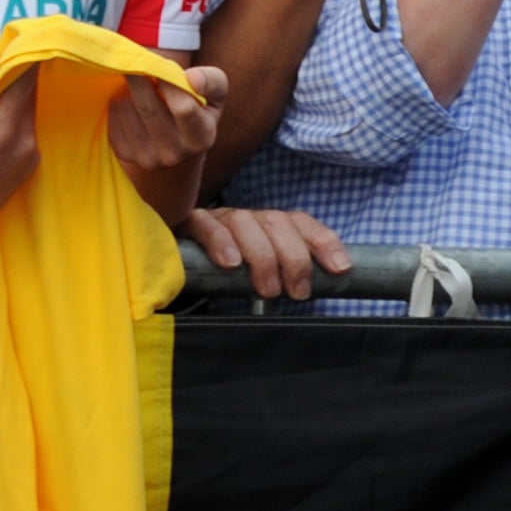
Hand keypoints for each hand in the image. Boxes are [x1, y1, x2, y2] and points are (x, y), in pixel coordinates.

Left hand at [106, 64, 224, 178]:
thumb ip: (212, 81)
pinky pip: (113, 119)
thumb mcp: (216, 93)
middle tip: (135, 62)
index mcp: (201, 138)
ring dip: (128, 91)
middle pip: (148, 108)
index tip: (160, 66)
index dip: (169, 82)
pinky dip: (118, 104)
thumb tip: (192, 79)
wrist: (179, 143)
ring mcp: (148, 158)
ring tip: (138, 87)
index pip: (183, 108)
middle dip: (139, 79)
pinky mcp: (126, 155)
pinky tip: (130, 104)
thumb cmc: (199, 109)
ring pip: (126, 110)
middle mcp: (174, 153)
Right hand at [186, 203, 352, 300]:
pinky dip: (220, 241)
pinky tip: (230, 264)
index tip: (340, 268)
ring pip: (243, 221)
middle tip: (298, 292)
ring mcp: (217, 218)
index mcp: (267, 226)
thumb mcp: (260, 279)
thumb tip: (319, 290)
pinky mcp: (188, 224)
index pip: (301, 222)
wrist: (170, 269)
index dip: (324, 241)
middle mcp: (246, 218)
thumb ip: (287, 279)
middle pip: (276, 221)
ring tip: (268, 290)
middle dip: (293, 257)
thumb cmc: (223, 280)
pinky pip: (205, 224)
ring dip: (261, 256)